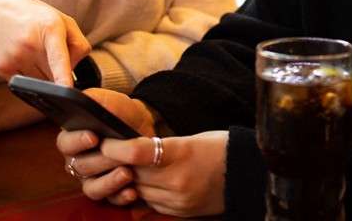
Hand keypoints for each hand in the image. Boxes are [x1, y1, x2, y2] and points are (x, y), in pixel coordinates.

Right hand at [0, 0, 90, 84]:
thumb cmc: (32, 16)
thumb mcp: (61, 19)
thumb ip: (78, 44)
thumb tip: (73, 73)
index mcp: (50, 28)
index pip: (58, 58)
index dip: (63, 76)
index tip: (67, 90)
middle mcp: (30, 44)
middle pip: (54, 76)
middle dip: (56, 71)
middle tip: (46, 50)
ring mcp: (13, 57)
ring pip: (39, 83)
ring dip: (41, 74)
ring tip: (31, 51)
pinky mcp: (0, 67)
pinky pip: (23, 83)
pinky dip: (25, 75)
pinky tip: (19, 56)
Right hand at [54, 91, 164, 205]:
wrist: (142, 125)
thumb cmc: (120, 112)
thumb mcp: (109, 100)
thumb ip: (93, 99)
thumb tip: (78, 96)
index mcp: (72, 138)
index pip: (65, 143)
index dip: (77, 141)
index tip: (94, 136)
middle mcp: (77, 161)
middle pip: (80, 167)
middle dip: (101, 160)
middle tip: (119, 154)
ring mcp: (91, 178)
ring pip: (92, 187)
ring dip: (110, 181)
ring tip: (127, 172)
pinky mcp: (109, 190)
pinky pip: (110, 199)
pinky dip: (121, 196)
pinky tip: (133, 190)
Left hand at [60, 130, 228, 217]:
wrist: (248, 173)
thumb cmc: (219, 148)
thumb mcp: (189, 138)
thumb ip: (157, 146)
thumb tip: (124, 149)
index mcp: (180, 153)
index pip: (135, 151)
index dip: (114, 147)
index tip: (105, 140)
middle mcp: (177, 180)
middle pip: (131, 173)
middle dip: (114, 163)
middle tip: (103, 152)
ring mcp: (178, 200)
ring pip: (136, 190)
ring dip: (126, 180)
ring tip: (123, 167)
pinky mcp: (180, 212)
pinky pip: (150, 203)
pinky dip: (143, 192)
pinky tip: (144, 182)